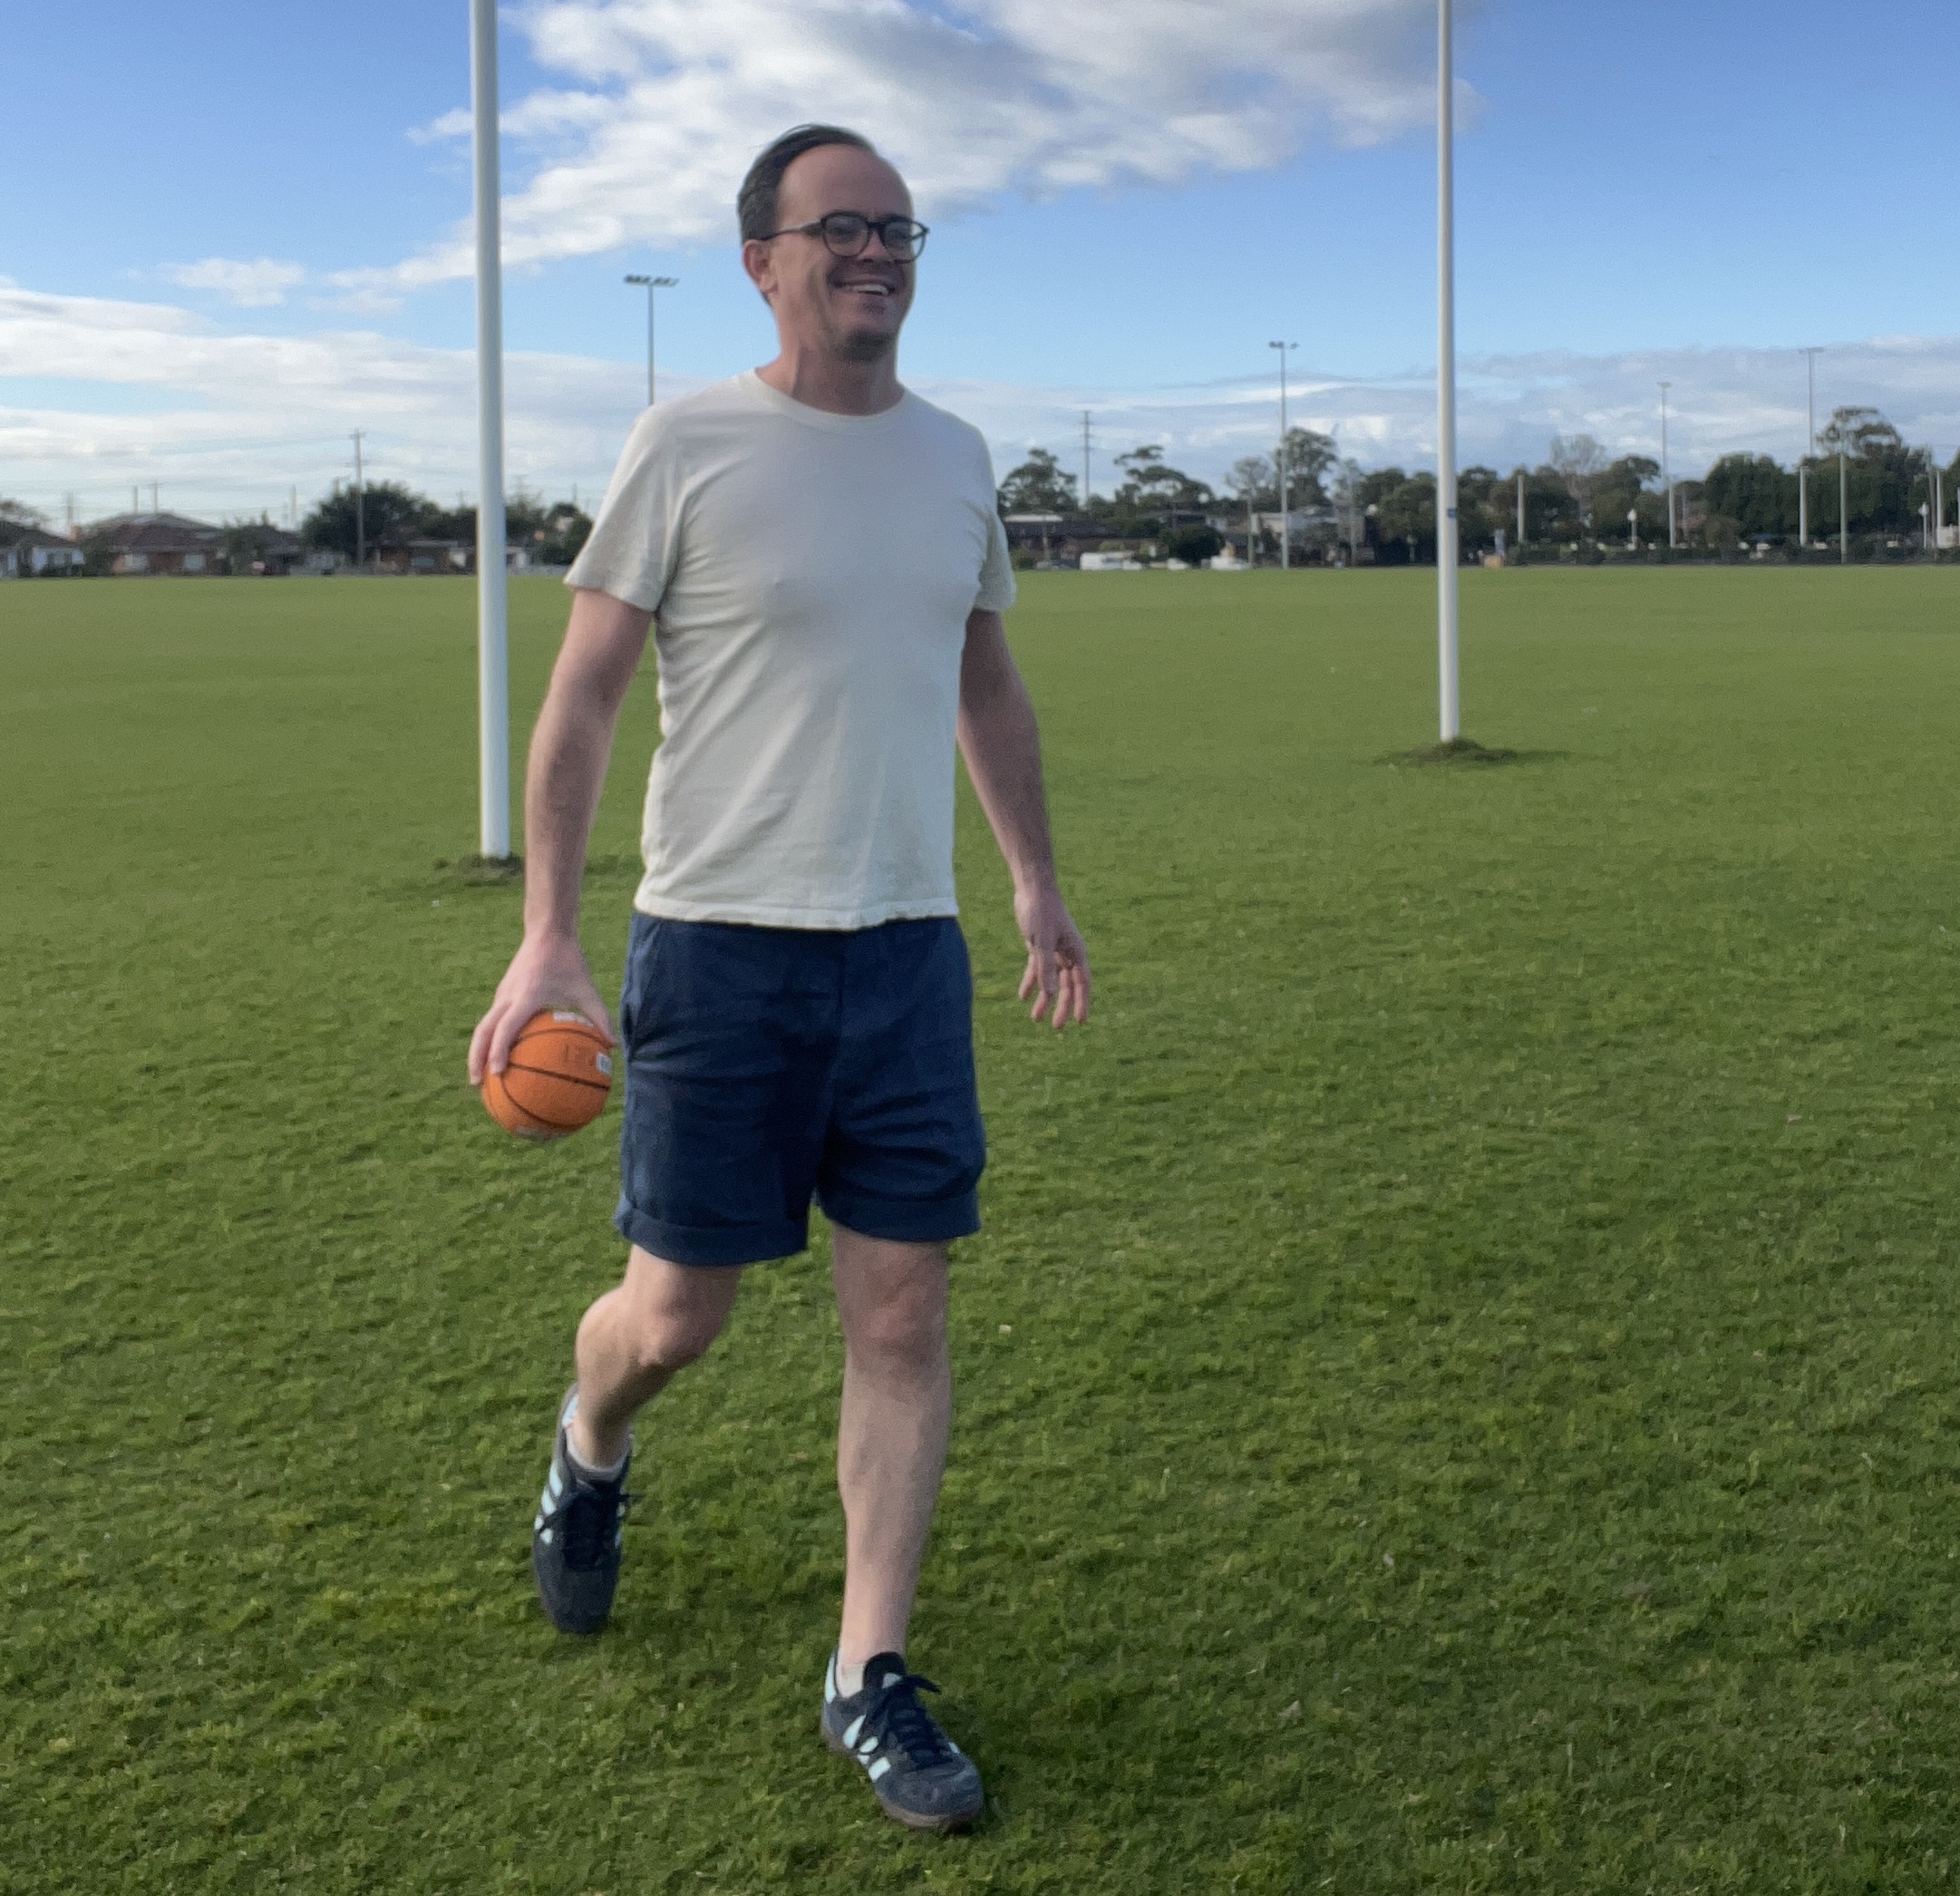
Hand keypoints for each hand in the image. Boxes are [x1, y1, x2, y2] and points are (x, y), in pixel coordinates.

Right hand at [467, 932, 613, 1083]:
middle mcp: (508, 996)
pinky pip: (491, 1020)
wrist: (547, 932)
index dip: (499, 1050)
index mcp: (527, 996)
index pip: (507, 1027)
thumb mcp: (587, 989)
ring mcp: (502, 994)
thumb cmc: (569, 961)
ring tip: (479, 1076)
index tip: (498, 1073)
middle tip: (477, 1085)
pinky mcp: (502, 993)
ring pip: (483, 1026)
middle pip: (483, 1031)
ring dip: (477, 1051)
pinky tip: (497, 1055)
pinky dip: (488, 1039)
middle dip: (477, 1058)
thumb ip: (600, 1018)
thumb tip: (613, 1047)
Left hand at [1013, 882, 1090, 1029]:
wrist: (1032, 889)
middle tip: (1056, 1026)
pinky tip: (1023, 996)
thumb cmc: (1041, 912)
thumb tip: (1049, 993)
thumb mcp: (1041, 941)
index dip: (1082, 1002)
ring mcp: (1054, 950)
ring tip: (1036, 1018)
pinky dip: (1031, 982)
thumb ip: (1045, 967)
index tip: (1080, 1021)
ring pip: (1051, 980)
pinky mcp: (1039, 946)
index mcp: (1076, 951)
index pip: (1082, 983)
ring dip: (1044, 998)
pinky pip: (1037, 969)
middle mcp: (1067, 953)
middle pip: (1066, 986)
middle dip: (1061, 1006)